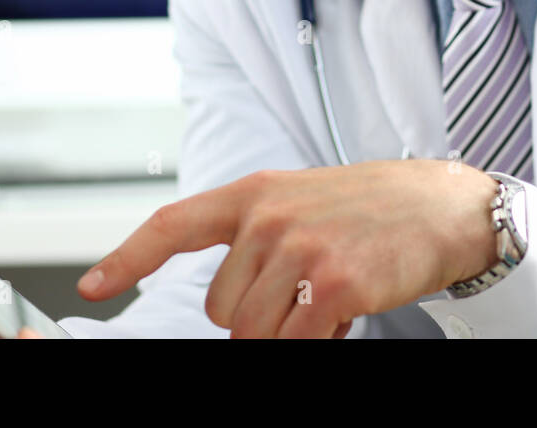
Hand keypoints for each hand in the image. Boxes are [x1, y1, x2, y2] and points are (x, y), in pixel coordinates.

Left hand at [76, 160, 501, 337]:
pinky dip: (317, 340)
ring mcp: (301, 250)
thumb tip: (228, 299)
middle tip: (307, 289)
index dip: (127, 258)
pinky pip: (296, 343)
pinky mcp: (335, 284)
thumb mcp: (302, 199)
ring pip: (254, 334)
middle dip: (261, 316)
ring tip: (330, 294)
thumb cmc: (372, 206)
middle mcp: (271, 218)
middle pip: (223, 310)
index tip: (94, 284)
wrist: (442, 205)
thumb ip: (256, 234)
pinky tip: (345, 310)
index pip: (174, 225)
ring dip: (290, 331)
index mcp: (256, 194)